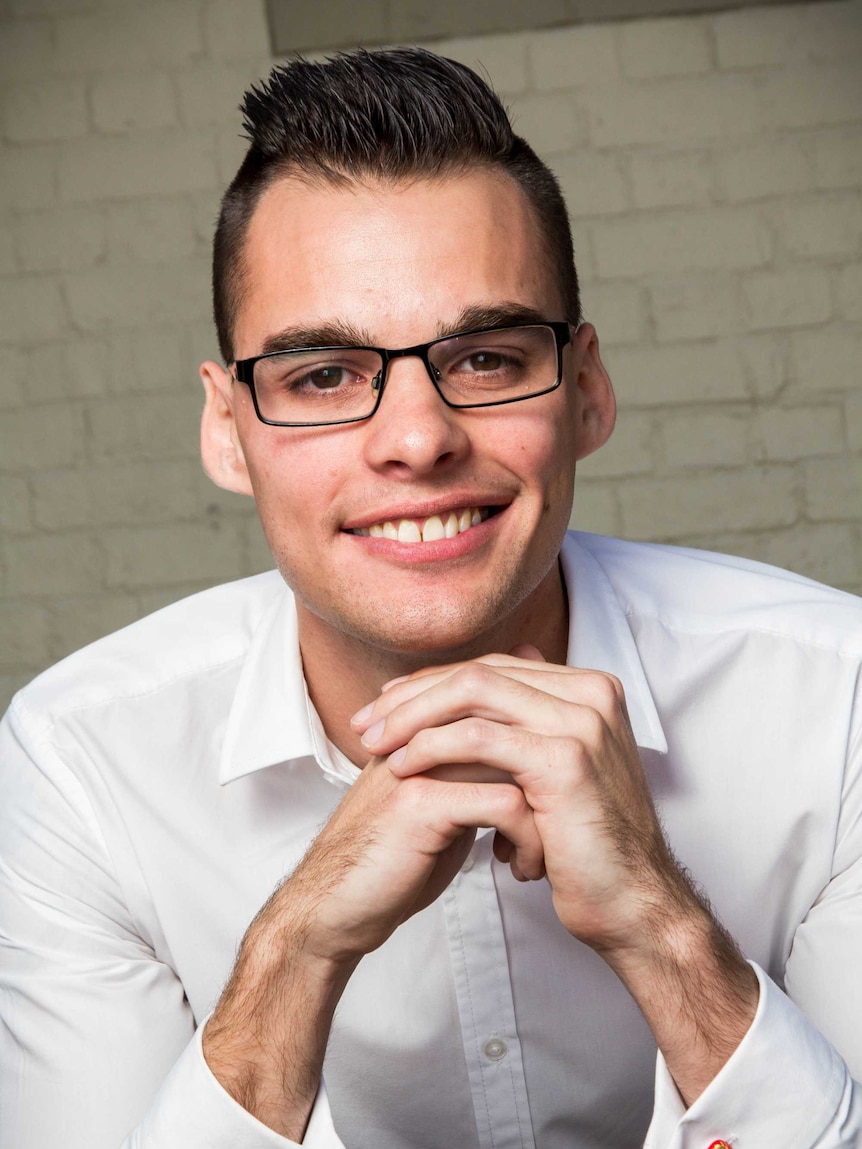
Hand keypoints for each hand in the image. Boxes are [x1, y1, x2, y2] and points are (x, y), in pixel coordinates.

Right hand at [281, 742, 544, 967]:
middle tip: (561, 822)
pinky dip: (528, 837)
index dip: (539, 752)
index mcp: (427, 727)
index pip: (505, 707)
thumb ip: (479, 772)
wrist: (335, 907)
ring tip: (540, 853)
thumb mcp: (444, 805)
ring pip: (519, 759)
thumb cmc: (393, 859)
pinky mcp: (421, 802)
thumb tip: (532, 754)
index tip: (556, 799)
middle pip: (515, 726)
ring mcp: (420, 763)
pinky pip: (505, 803)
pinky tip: (519, 868)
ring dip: (546, 812)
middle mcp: (422, 733)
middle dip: (548, 777)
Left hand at [352, 647, 758, 1104]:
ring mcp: (581, 722)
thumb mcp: (555, 772)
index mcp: (590, 689)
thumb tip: (483, 688)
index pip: (493, 667)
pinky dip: (432, 746)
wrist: (631, 904)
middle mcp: (591, 693)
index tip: (386, 708)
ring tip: (373, 745)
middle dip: (413, 695)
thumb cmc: (585, 846)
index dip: (432, 683)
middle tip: (365, 724)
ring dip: (412, 716)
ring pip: (473, 692)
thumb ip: (525, 727)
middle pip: (479, 672)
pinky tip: (404, 767)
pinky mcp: (565, 759)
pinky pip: (478, 737)